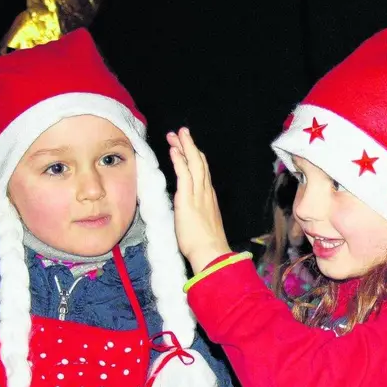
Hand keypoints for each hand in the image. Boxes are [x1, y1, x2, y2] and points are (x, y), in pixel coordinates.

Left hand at [167, 127, 232, 272]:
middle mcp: (206, 193)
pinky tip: (175, 150)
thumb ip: (199, 216)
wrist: (211, 253)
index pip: (203, 174)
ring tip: (176, 134)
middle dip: (191, 146)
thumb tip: (192, 215)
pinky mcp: (188, 199)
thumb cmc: (207, 247)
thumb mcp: (204, 226)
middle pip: (200, 163)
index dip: (196, 159)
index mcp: (209, 199)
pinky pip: (184, 174)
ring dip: (184, 147)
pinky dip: (180, 160)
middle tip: (182, 132)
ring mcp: (198, 195)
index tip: (189, 149)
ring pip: (193, 164)